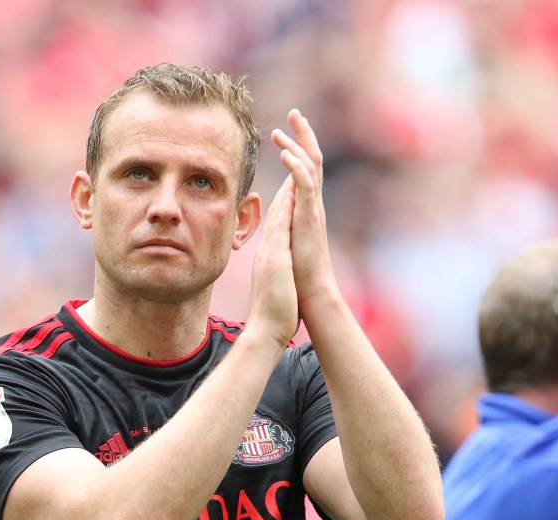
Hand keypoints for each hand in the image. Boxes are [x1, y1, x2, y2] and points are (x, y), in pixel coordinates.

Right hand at [246, 173, 298, 349]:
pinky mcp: (276, 257)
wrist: (266, 329)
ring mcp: (270, 251)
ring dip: (284, 184)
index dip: (283, 198)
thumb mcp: (276, 288)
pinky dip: (285, 206)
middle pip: (275, 209)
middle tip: (288, 151)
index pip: (278, 221)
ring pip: (276, 212)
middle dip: (283, 182)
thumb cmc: (274, 314)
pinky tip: (291, 188)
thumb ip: (276, 275)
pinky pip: (280, 225)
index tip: (291, 178)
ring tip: (290, 156)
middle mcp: (268, 249)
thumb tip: (279, 273)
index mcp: (271, 255)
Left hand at [271, 110, 336, 310]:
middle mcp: (312, 206)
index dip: (295, 150)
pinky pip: (305, 186)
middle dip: (303, 135)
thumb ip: (283, 229)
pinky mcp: (310, 219)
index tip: (284, 133)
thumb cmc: (297, 276)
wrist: (310, 295)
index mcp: (305, 210)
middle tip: (294, 113)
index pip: (302, 172)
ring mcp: (313, 211)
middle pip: (311, 161)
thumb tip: (277, 222)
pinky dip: (296, 167)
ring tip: (281, 129)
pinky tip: (286, 154)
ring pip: (309, 167)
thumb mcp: (285, 246)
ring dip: (296, 145)